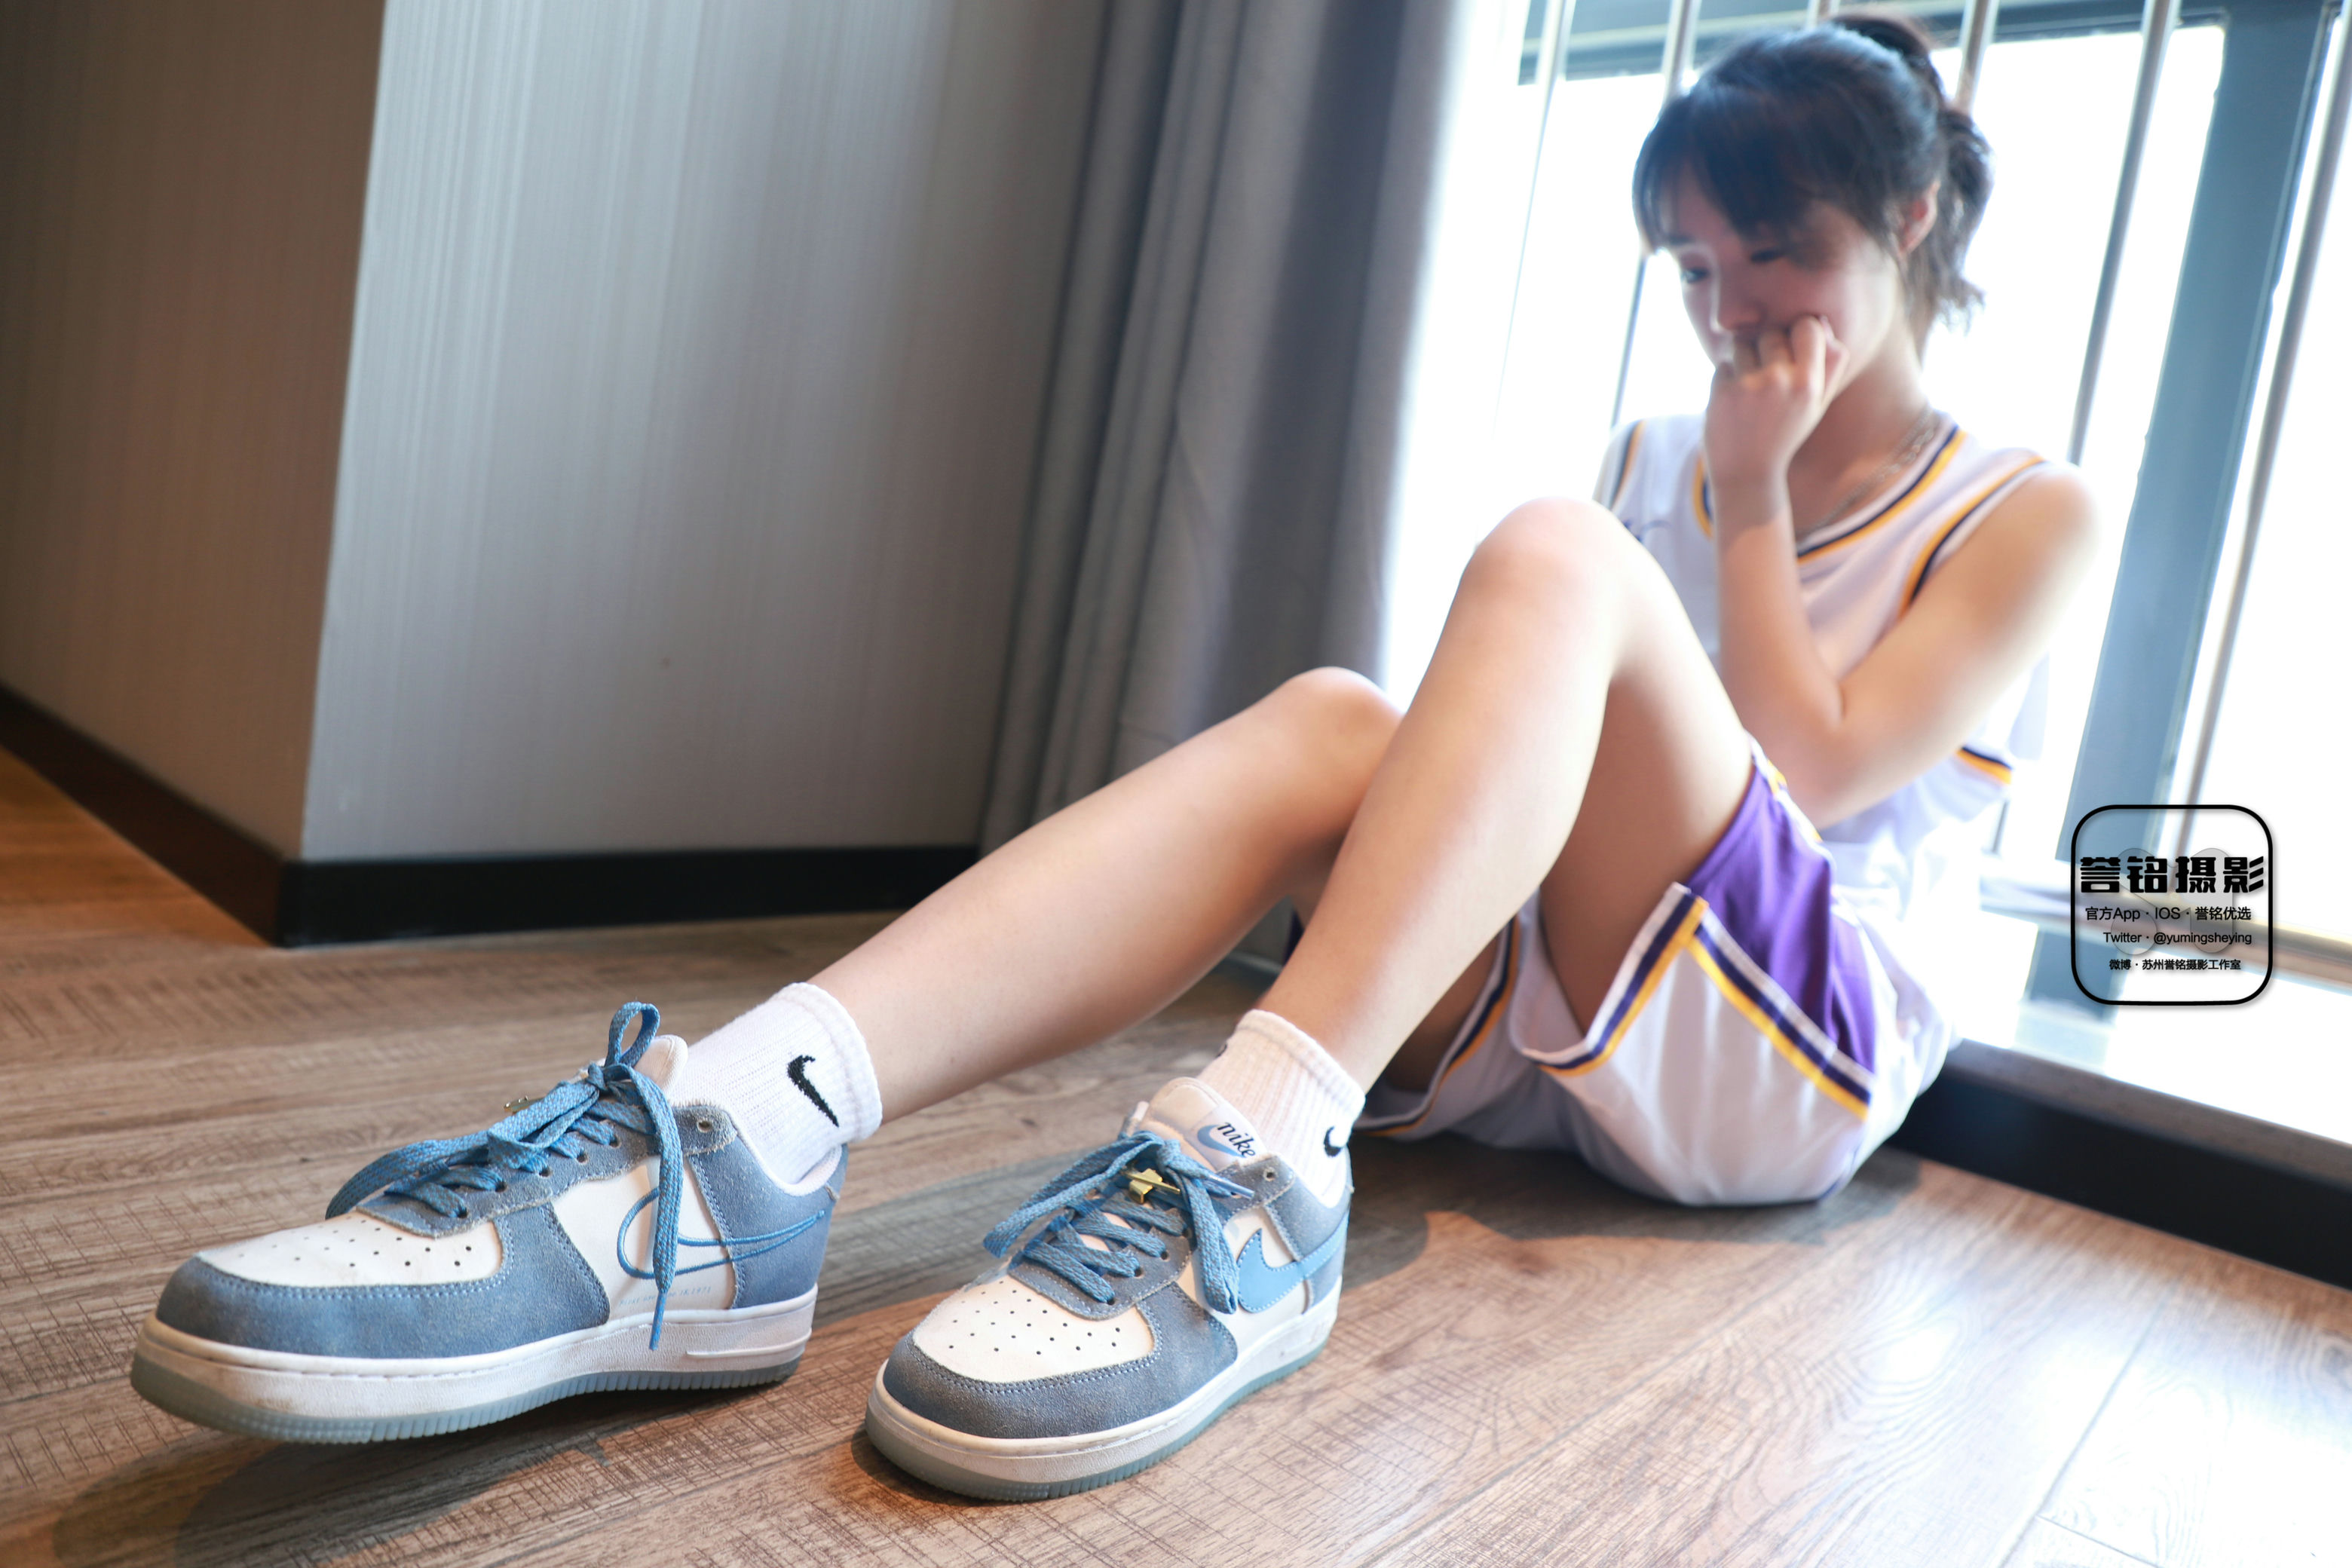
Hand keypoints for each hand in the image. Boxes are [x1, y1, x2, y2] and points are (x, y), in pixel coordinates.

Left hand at [1703, 316, 1847, 509]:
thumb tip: (1823, 322)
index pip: (1808, 325)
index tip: (1791, 347)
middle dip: (1766, 347)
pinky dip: (1725, 378)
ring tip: (1749, 388)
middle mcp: (1782, 381)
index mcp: (1809, 384)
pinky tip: (1733, 402)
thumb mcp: (1816, 406)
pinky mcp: (1723, 391)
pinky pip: (1723, 364)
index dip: (1798, 331)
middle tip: (1766, 376)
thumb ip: (1829, 365)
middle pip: (1771, 331)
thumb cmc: (1784, 435)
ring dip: (1742, 359)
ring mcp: (1750, 385)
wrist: (1747, 475)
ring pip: (1743, 342)